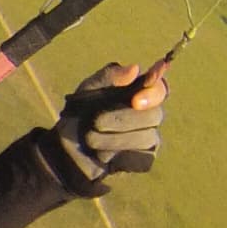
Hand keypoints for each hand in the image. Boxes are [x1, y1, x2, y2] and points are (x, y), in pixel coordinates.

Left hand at [53, 60, 168, 188]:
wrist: (66, 148)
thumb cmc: (80, 114)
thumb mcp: (87, 91)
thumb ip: (109, 77)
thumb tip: (135, 68)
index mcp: (139, 92)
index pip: (160, 89)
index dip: (153, 93)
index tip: (135, 101)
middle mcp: (149, 114)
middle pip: (155, 115)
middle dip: (123, 119)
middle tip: (96, 122)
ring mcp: (148, 137)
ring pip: (147, 137)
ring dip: (114, 138)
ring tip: (90, 138)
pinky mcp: (143, 159)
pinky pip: (140, 157)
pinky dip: (117, 155)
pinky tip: (100, 153)